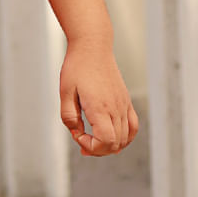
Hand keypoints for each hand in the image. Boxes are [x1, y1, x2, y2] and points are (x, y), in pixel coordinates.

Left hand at [60, 40, 138, 156]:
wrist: (93, 47)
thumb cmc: (77, 67)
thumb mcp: (64, 92)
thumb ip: (68, 116)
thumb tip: (76, 132)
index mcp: (100, 107)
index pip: (106, 141)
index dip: (91, 146)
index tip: (77, 135)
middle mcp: (116, 108)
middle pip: (116, 144)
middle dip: (98, 149)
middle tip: (81, 140)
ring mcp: (123, 105)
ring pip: (125, 138)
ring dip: (110, 145)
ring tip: (94, 141)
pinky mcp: (126, 101)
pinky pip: (133, 126)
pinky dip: (124, 137)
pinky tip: (111, 136)